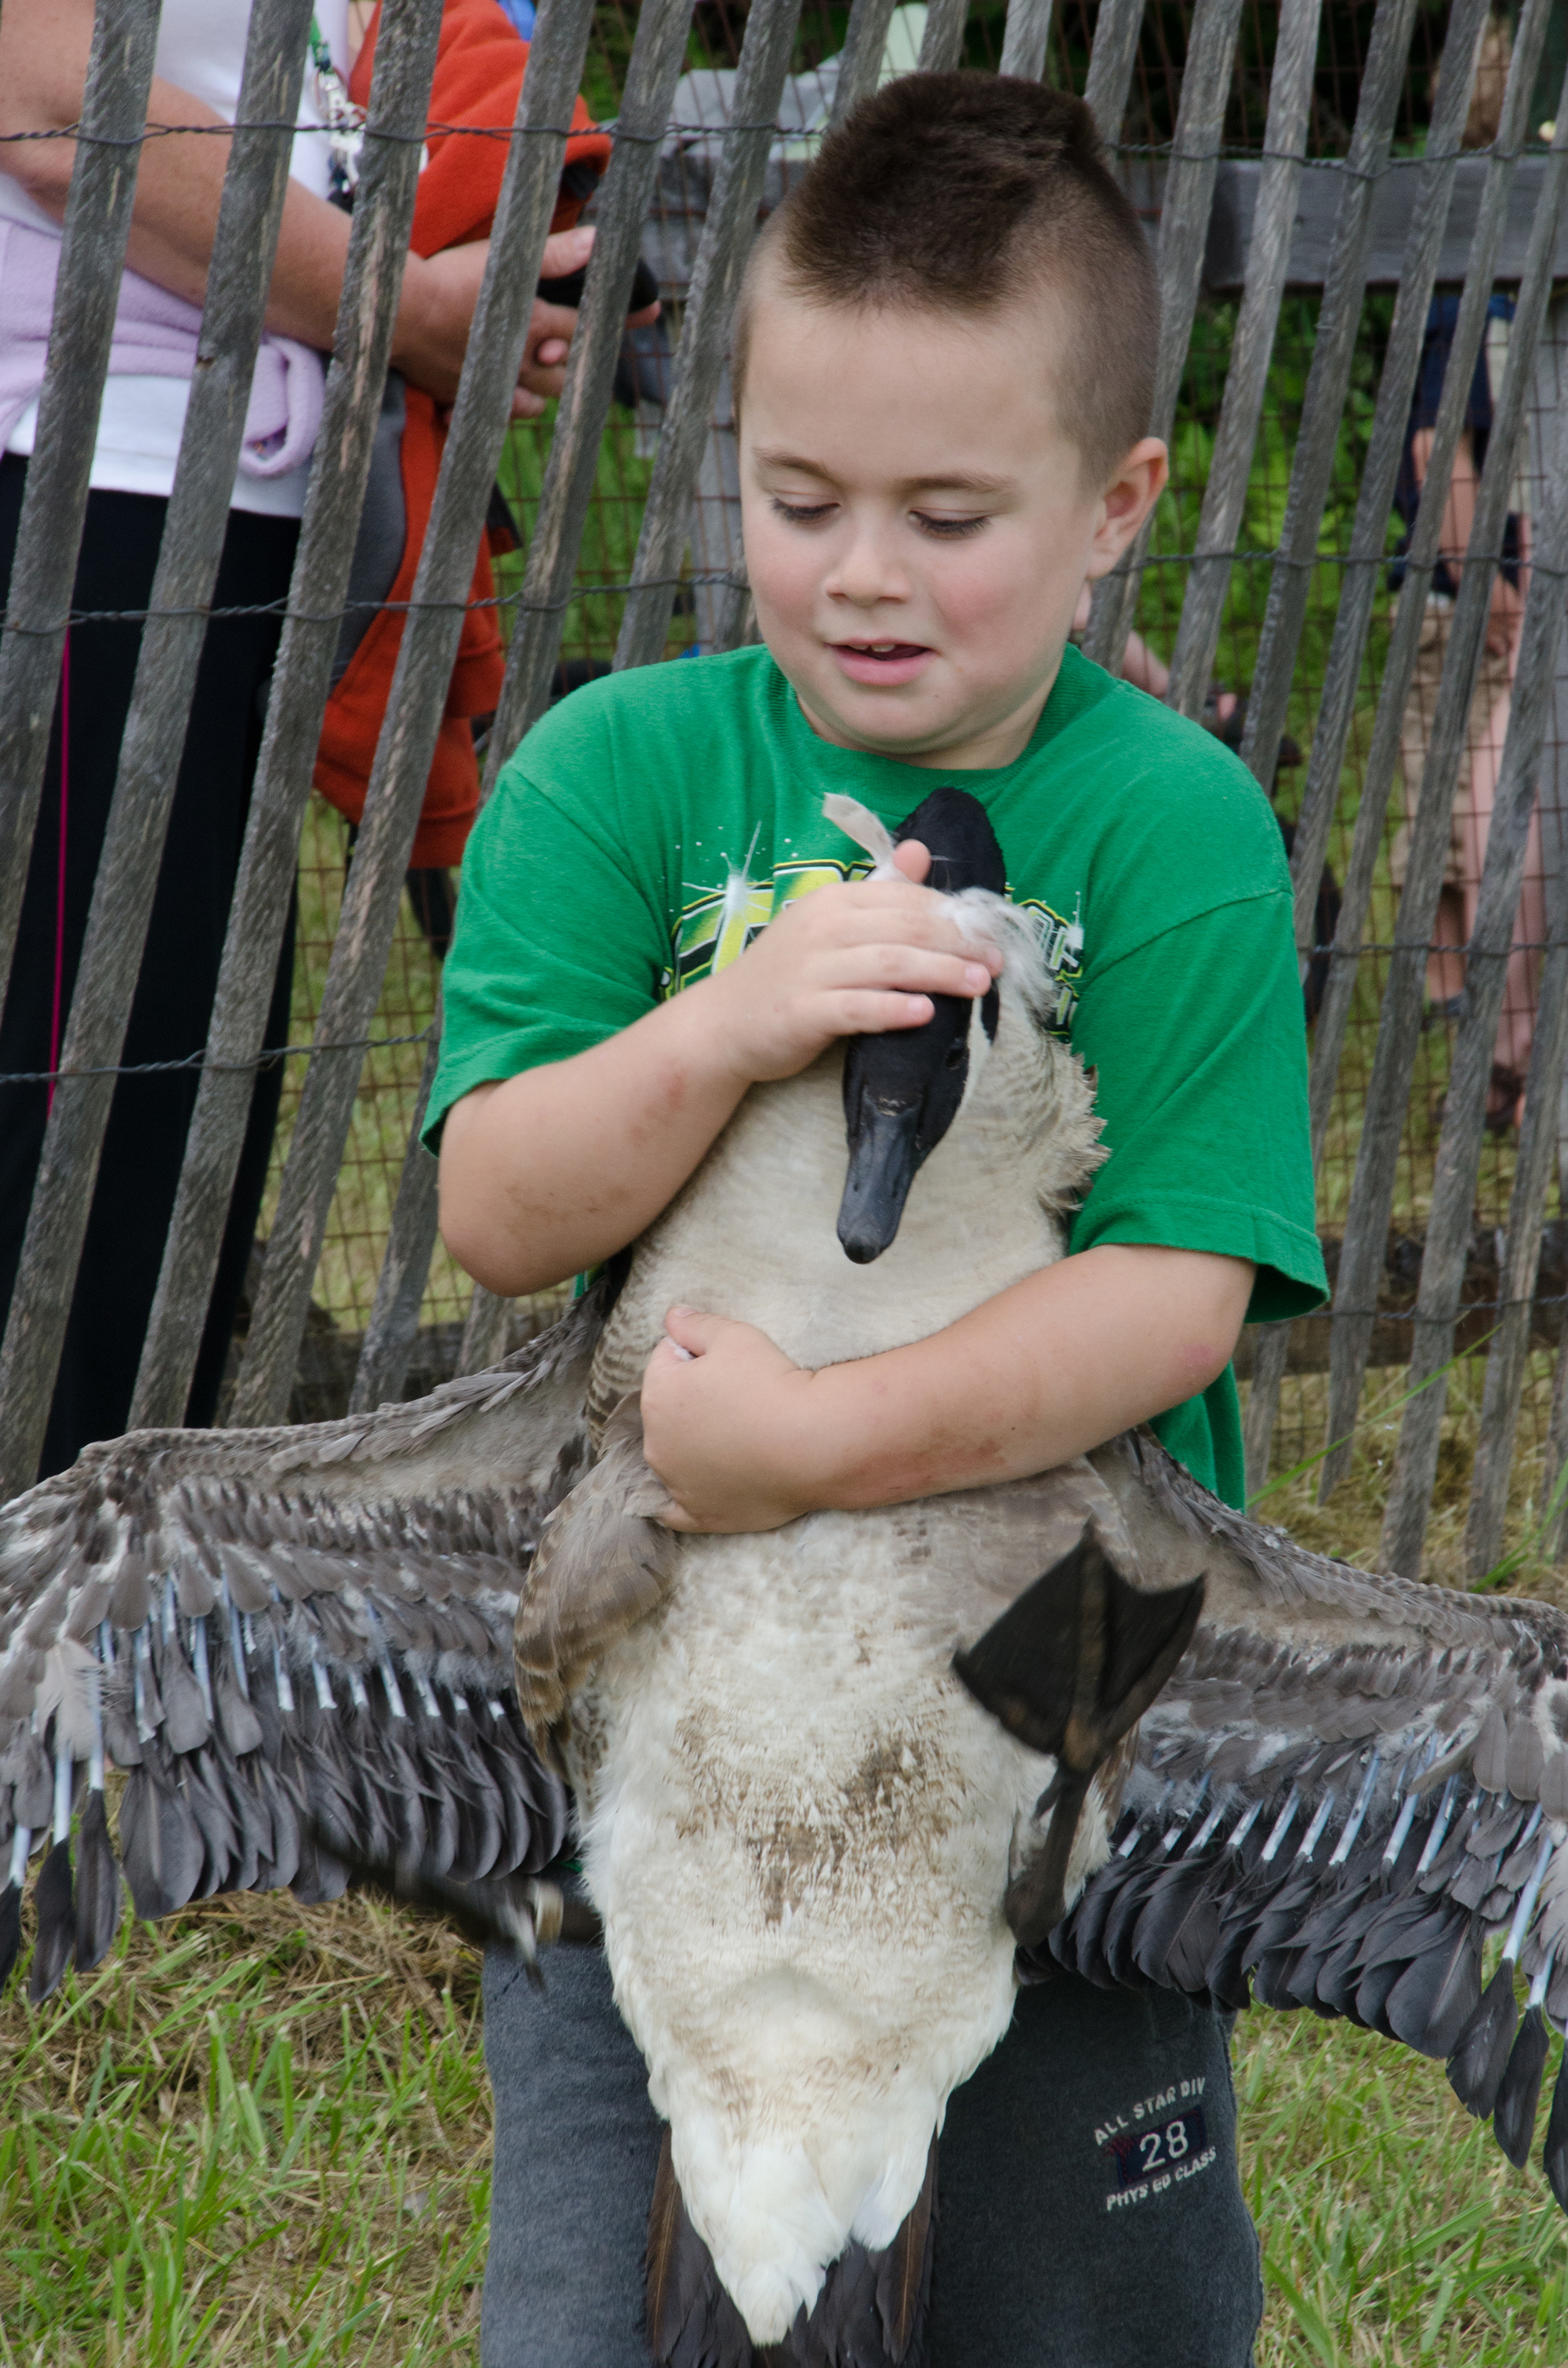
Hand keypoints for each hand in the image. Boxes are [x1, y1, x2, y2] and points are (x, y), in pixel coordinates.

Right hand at [395, 225, 653, 415]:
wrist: (397, 312)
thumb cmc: (450, 279)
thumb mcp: (504, 258)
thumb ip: (553, 255)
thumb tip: (599, 243)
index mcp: (535, 327)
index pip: (586, 328)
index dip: (620, 318)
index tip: (650, 311)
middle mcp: (520, 364)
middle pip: (564, 375)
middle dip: (572, 361)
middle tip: (571, 346)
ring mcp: (492, 386)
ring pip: (534, 404)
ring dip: (541, 391)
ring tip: (535, 371)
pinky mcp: (462, 399)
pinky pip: (492, 417)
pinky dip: (498, 410)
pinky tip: (495, 397)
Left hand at [641, 1307, 822, 1532]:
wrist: (812, 1443)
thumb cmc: (772, 1384)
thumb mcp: (734, 1336)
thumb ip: (695, 1324)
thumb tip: (672, 1316)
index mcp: (658, 1394)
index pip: (665, 1362)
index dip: (696, 1356)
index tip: (728, 1364)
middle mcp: (656, 1443)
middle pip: (667, 1411)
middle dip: (691, 1402)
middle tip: (738, 1398)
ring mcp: (677, 1484)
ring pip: (674, 1456)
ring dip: (691, 1445)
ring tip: (737, 1437)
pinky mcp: (701, 1515)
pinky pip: (676, 1510)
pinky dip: (683, 1498)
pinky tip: (693, 1489)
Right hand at [703, 839, 1000, 1088]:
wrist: (723, 1024)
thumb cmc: (786, 975)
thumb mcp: (829, 924)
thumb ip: (878, 893)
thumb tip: (919, 850)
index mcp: (833, 901)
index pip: (906, 899)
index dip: (954, 916)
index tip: (989, 935)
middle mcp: (822, 928)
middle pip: (905, 928)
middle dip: (958, 943)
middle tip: (996, 962)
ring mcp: (810, 970)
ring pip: (889, 964)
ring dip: (940, 973)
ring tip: (978, 985)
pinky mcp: (802, 1012)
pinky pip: (856, 1007)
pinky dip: (893, 1008)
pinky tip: (925, 1013)